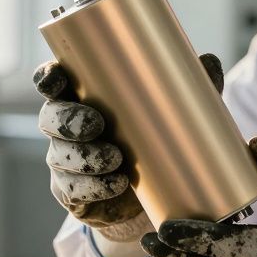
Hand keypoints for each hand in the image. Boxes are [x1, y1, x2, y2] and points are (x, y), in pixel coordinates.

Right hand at [34, 54, 223, 243]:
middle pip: (51, 118)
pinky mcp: (71, 191)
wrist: (152, 194)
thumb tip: (209, 61)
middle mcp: (64, 127)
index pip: (51, 81)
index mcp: (80, 97)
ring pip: (61, 155)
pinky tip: (116, 183)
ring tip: (116, 159)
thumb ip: (186, 87)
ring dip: (86, 157)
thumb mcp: (170, 111)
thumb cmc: (153, 138)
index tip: (56, 78)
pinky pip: (74, 189)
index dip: (48, 78)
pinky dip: (96, 187)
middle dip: (69, 120)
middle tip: (98, 123)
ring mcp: (64, 160)